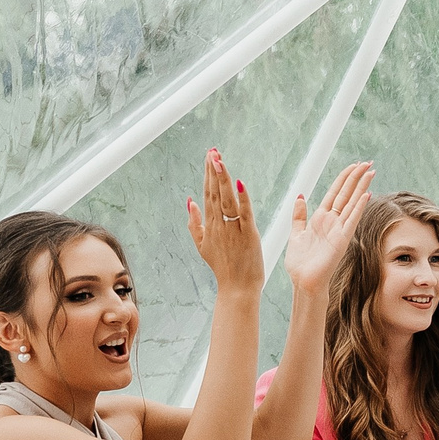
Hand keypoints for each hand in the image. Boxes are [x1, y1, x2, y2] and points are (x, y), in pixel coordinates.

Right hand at [185, 149, 262, 293]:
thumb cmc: (223, 267)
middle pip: (214, 193)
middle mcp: (218, 226)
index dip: (208, 174)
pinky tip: (239, 183)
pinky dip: (242, 199)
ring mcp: (233, 230)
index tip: (209, 156)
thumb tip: (189, 200)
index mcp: (209, 226)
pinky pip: (245, 214)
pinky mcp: (249, 235)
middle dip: (213, 170)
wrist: (237, 288)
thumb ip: (194, 223)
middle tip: (212, 150)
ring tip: (219, 160)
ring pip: (226, 200)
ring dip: (223, 179)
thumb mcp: (202, 246)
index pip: (207, 194)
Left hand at [284, 161, 374, 294]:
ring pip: (352, 202)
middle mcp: (333, 222)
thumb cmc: (301, 263)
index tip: (354, 165)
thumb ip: (299, 215)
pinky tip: (366, 193)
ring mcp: (339, 229)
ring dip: (361, 186)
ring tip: (370, 171)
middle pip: (347, 193)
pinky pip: (352, 219)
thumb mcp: (296, 233)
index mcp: (321, 219)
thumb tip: (300, 196)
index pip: (335, 192)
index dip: (344, 178)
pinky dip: (359, 206)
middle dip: (356, 177)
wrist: (304, 282)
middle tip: (368, 162)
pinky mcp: (342, 239)